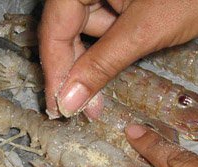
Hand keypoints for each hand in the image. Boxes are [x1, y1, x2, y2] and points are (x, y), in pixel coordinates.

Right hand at [39, 0, 197, 118]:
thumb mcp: (143, 32)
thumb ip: (102, 64)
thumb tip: (69, 100)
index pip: (55, 32)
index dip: (56, 73)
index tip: (58, 108)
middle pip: (66, 32)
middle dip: (77, 71)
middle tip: (84, 108)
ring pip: (87, 32)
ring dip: (96, 61)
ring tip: (114, 78)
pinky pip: (105, 26)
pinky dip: (110, 48)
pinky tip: (123, 57)